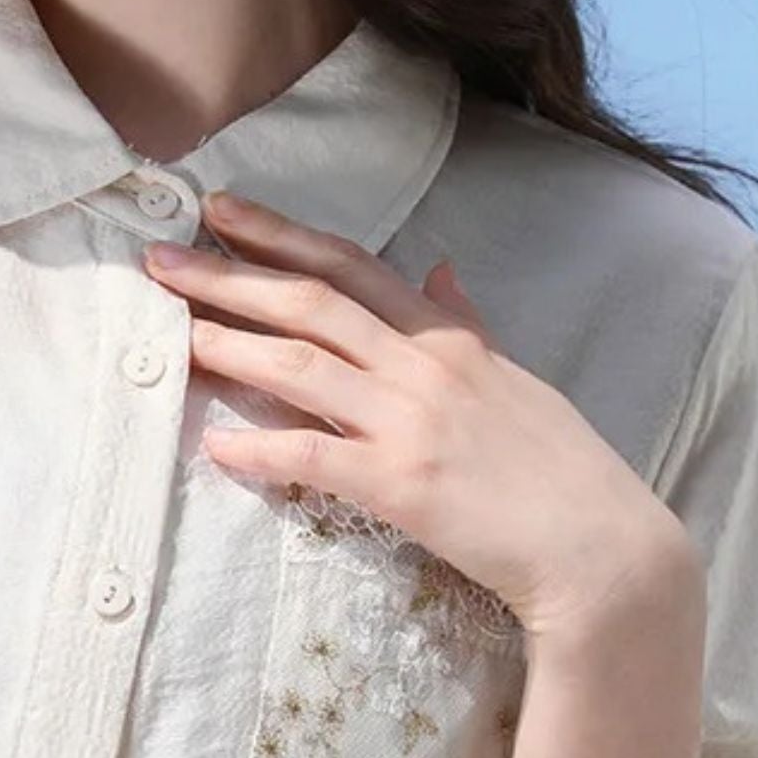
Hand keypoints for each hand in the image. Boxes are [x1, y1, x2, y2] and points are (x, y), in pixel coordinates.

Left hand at [142, 190, 695, 637]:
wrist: (597, 545)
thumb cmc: (556, 471)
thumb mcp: (515, 381)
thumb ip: (468, 325)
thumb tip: (441, 270)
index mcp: (447, 338)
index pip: (352, 266)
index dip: (282, 236)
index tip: (222, 212)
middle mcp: (422, 367)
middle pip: (311, 303)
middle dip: (230, 277)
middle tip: (160, 259)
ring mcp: (410, 423)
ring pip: (302, 368)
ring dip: (229, 346)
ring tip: (172, 334)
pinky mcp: (401, 486)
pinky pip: (313, 458)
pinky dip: (259, 451)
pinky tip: (213, 446)